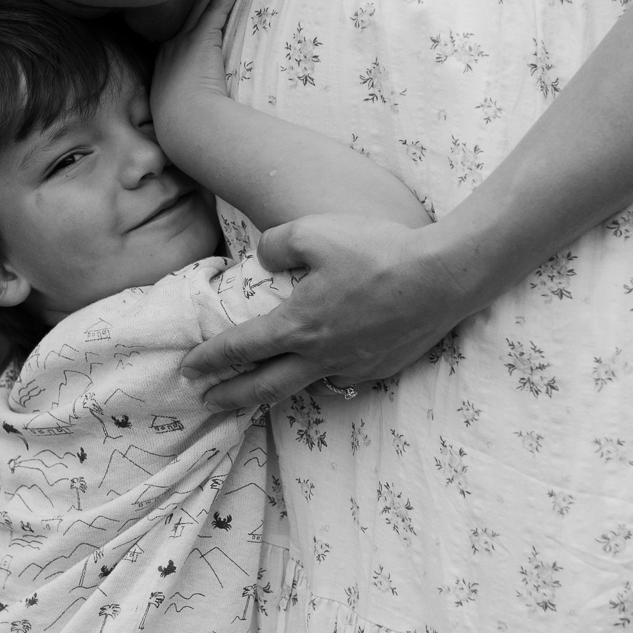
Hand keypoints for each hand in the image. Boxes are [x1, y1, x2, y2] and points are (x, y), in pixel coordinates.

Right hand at [150, 0, 245, 157]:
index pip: (170, 31)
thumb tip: (193, 113)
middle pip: (180, 11)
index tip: (180, 0)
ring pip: (197, 4)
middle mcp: (169, 48)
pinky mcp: (202, 39)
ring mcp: (183, 41)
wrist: (186, 125)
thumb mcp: (176, 114)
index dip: (176, 14)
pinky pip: (216, 8)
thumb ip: (182, 106)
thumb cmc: (184, 128)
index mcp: (162, 65)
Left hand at [180, 212, 470, 410]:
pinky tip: (322, 371)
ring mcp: (354, 366)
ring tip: (259, 391)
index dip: (210, 360)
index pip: (240, 349)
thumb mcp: (313, 230)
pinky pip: (343, 379)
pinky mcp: (383, 367)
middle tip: (206, 402)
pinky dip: (323, 379)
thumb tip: (263, 261)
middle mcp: (321, 355)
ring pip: (305, 388)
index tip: (189, 368)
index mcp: (298, 325)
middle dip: (230, 396)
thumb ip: (276, 245)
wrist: (443, 276)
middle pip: (264, 387)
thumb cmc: (377, 250)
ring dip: (275, 393)